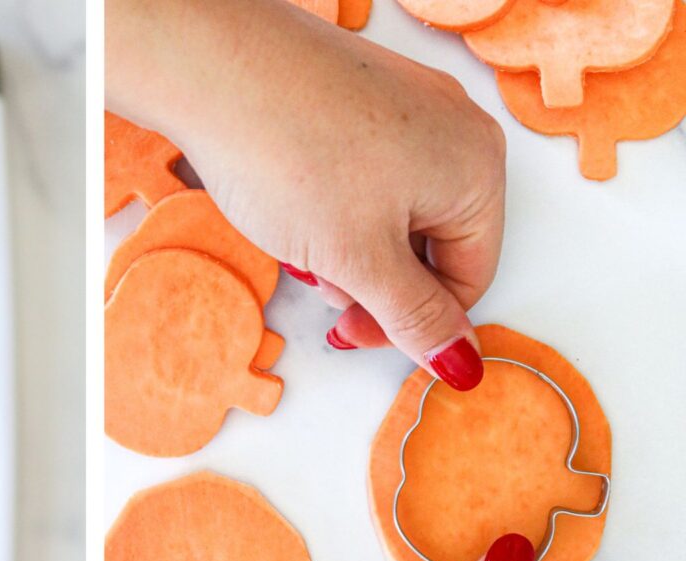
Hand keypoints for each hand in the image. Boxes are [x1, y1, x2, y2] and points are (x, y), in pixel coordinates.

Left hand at [106, 0, 506, 389]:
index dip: (409, 324)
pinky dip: (327, 205)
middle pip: (428, 246)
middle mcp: (453, 129)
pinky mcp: (357, 95)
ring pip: (389, 213)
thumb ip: (413, 317)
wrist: (214, 67)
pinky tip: (286, 203)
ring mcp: (405, 105)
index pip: (468, 279)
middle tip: (317, 277)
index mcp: (477, 170)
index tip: (351, 333)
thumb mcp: (357, 258)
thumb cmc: (289, 153)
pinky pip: (361, 175)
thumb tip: (461, 363)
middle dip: (368, 279)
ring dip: (343, 246)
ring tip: (295, 236)